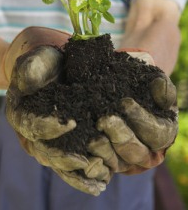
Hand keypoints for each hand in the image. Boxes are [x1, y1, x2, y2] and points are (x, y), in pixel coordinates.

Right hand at [4, 27, 110, 194]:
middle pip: (46, 152)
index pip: (32, 126)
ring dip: (78, 172)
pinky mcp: (64, 142)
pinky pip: (71, 161)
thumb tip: (29, 82)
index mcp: (20, 114)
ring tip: (101, 177)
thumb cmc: (42, 61)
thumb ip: (30, 69)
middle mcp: (32, 133)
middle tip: (89, 161)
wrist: (51, 65)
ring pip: (59, 162)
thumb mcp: (34, 60)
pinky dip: (84, 173)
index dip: (50, 127)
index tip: (72, 123)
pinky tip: (102, 180)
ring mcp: (48, 140)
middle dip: (66, 158)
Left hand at [89, 50, 177, 174]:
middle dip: (121, 136)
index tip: (125, 102)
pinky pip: (99, 168)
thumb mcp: (149, 79)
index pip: (157, 133)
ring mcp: (125, 161)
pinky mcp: (106, 165)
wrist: (112, 87)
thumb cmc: (135, 83)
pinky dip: (92, 161)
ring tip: (92, 137)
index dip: (142, 119)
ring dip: (104, 150)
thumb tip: (159, 84)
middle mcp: (147, 152)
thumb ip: (158, 84)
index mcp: (163, 133)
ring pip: (117, 163)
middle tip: (104, 120)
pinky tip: (82, 149)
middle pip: (136, 152)